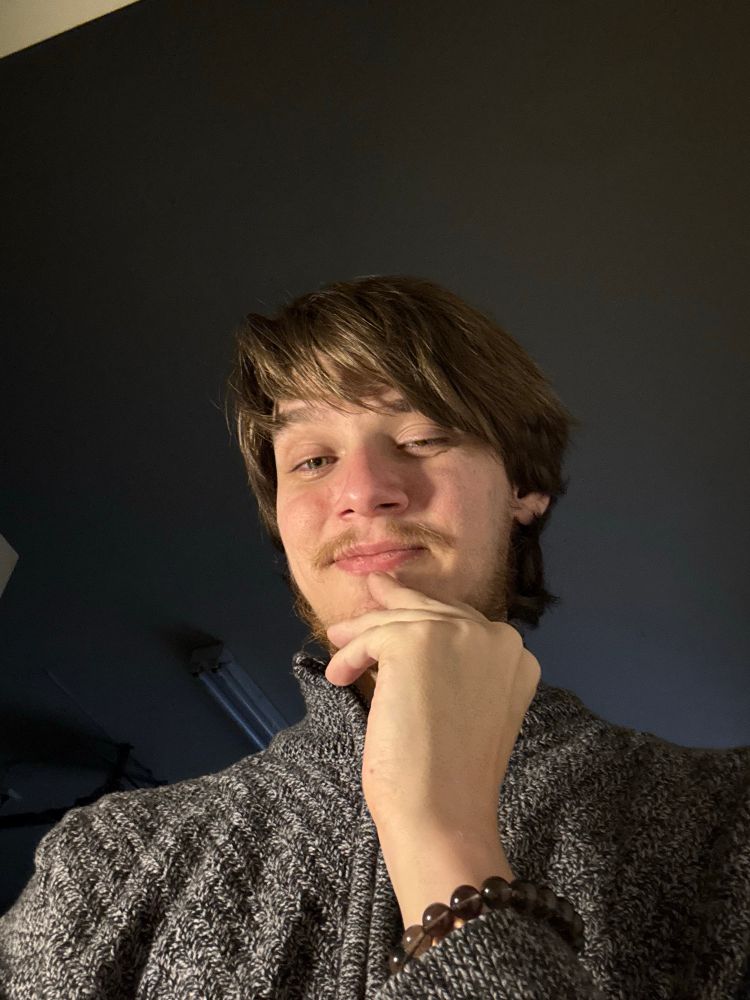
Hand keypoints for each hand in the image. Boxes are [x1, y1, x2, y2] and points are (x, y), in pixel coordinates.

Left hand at [325, 572, 540, 834]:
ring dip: (363, 632)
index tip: (403, 612)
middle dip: (398, 601)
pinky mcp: (416, 639)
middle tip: (374, 588)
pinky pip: (371, 638)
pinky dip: (350, 657)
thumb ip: (462, 671)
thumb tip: (413, 639)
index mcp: (517, 658)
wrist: (442, 812)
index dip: (431, 617)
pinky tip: (339, 677)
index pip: (466, 621)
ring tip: (338, 638)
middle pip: (434, 610)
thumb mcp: (472, 710)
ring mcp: (458, 634)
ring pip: (399, 620)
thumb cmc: (453, 779)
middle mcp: (497, 637)